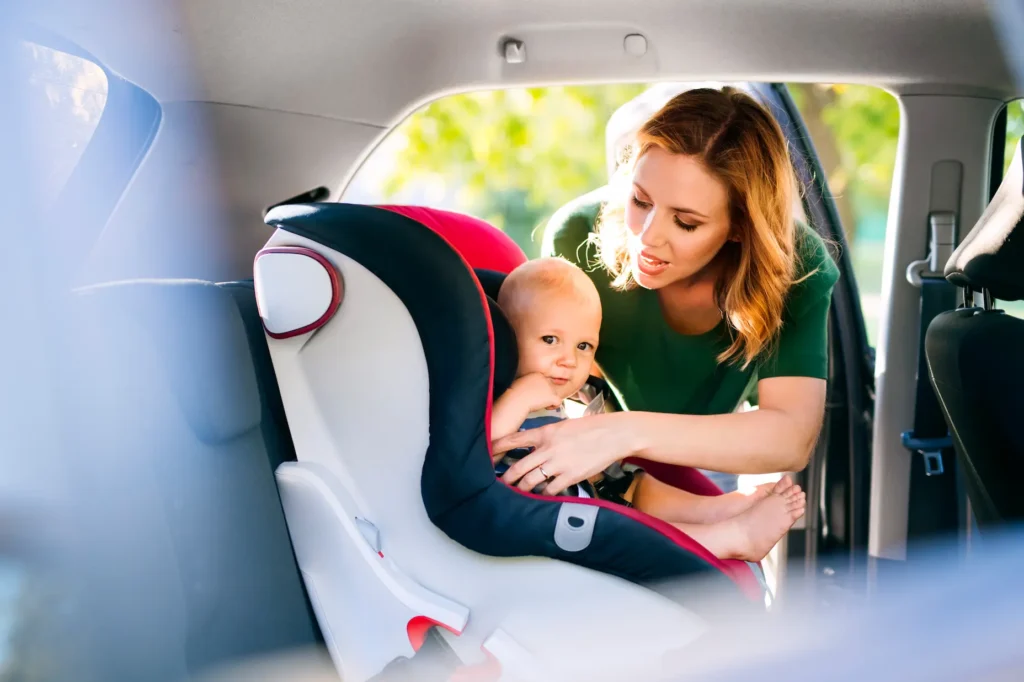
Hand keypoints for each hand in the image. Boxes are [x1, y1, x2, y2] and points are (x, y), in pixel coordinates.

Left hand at [494, 411, 636, 494]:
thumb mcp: (564, 426)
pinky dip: (543, 494)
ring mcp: (558, 464)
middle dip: (506, 477)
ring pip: (530, 481)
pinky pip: (549, 490)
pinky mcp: (570, 476)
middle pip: (519, 466)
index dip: (499, 446)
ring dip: (522, 488)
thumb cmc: (590, 429)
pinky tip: (542, 495)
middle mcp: (548, 448)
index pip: (515, 439)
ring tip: (518, 492)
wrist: (613, 435)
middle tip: (499, 483)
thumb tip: (534, 443)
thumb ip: (548, 435)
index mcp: (546, 432)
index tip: (488, 452)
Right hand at [511, 373, 561, 411]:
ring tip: (541, 405)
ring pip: (555, 394)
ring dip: (549, 400)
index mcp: (537, 374)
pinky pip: (558, 402)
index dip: (541, 389)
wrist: (516, 400)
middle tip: (538, 401)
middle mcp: (545, 379)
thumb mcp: (521, 383)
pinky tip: (547, 408)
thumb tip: (532, 390)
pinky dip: (554, 406)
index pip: (545, 381)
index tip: (534, 395)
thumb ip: (529, 384)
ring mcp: (549, 387)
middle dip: (546, 394)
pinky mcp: (552, 396)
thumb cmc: (515, 394)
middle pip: (551, 387)